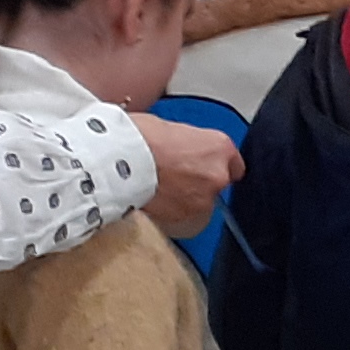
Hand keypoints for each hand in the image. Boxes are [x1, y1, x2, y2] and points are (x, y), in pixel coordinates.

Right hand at [131, 113, 241, 236]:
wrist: (115, 163)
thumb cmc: (136, 138)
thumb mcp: (168, 128)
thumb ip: (185, 143)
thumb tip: (180, 150)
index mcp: (218, 146)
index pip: (233, 163)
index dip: (214, 165)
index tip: (204, 166)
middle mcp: (217, 175)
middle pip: (216, 184)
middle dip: (198, 182)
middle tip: (173, 175)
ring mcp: (203, 201)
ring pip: (200, 204)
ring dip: (186, 199)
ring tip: (159, 189)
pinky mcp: (184, 221)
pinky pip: (184, 219)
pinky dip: (172, 213)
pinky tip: (155, 202)